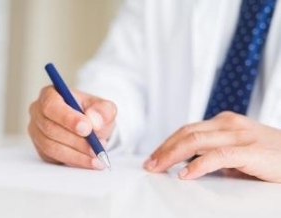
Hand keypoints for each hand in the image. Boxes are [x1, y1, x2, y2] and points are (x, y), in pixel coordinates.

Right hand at [28, 86, 116, 169]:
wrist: (91, 129)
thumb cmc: (93, 114)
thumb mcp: (105, 108)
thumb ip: (103, 111)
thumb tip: (93, 120)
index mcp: (50, 95)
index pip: (52, 106)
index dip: (68, 118)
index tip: (87, 129)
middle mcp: (38, 112)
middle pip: (50, 128)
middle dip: (76, 140)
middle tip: (97, 148)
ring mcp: (37, 132)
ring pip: (51, 146)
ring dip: (76, 154)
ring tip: (97, 155)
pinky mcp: (41, 150)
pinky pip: (54, 158)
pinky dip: (74, 161)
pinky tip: (90, 161)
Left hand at [143, 111, 280, 182]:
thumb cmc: (272, 156)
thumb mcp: (238, 150)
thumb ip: (216, 153)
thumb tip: (192, 165)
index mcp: (224, 122)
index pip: (187, 130)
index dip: (167, 143)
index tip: (154, 156)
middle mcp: (229, 124)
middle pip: (186, 133)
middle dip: (164, 149)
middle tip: (150, 164)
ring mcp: (239, 136)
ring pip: (196, 141)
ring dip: (172, 155)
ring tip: (158, 168)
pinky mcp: (249, 151)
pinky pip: (217, 156)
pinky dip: (198, 165)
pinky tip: (185, 174)